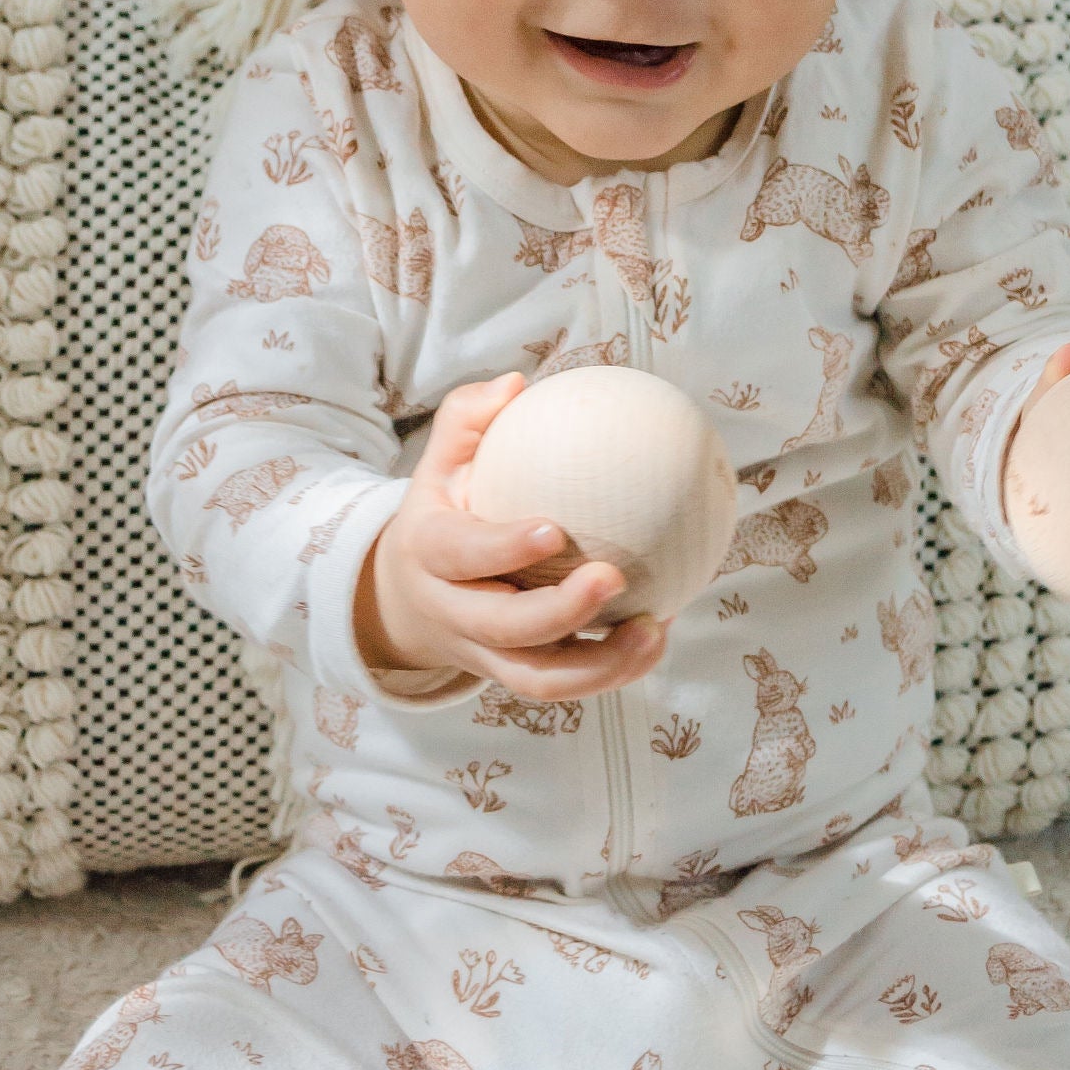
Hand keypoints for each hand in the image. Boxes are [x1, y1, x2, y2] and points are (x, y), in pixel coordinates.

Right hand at [355, 371, 669, 700]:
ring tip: (655, 630)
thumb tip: (515, 384)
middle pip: (502, 627)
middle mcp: (454, 612)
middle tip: (615, 577)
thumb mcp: (439, 463)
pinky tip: (659, 632)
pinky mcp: (516, 675)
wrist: (409, 599)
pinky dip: (616, 669)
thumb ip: (467, 419)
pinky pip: (566, 684)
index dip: (503, 548)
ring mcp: (485, 653)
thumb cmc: (444, 511)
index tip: (555, 529)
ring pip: (539, 678)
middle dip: (560, 611)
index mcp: (430, 554)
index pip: (461, 555)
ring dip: (601, 664)